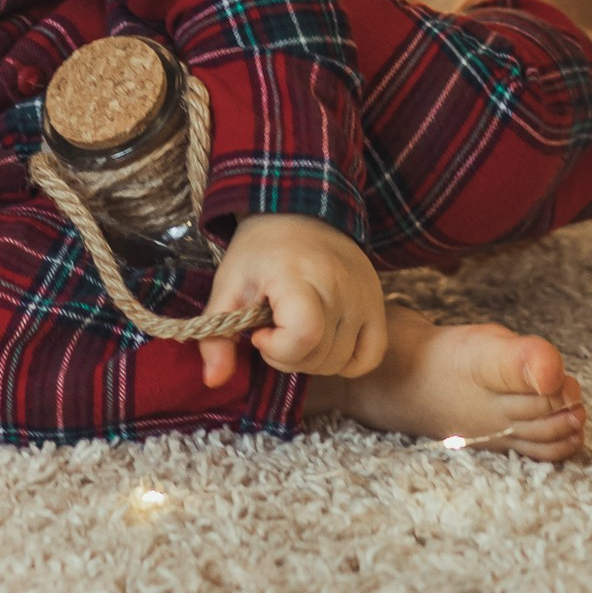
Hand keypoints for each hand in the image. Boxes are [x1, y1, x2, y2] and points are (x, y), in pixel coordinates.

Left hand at [195, 214, 386, 391]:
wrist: (300, 211)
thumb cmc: (260, 251)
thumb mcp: (228, 286)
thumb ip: (215, 335)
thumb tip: (213, 381)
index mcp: (298, 275)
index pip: (303, 334)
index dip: (276, 347)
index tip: (259, 330)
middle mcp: (339, 285)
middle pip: (319, 355)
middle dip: (287, 355)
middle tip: (273, 329)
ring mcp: (364, 295)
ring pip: (341, 361)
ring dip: (313, 358)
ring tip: (295, 329)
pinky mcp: (378, 303)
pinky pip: (370, 355)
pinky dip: (347, 360)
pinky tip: (325, 341)